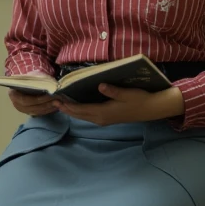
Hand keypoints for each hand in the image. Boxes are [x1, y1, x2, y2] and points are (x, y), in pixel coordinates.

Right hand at [9, 72, 57, 116]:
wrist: (25, 82)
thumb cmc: (28, 78)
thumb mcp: (31, 76)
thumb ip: (38, 80)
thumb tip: (50, 84)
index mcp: (14, 94)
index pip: (26, 100)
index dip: (39, 99)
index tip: (50, 95)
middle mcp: (17, 104)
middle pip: (32, 107)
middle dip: (46, 104)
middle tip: (58, 100)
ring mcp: (23, 110)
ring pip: (37, 112)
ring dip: (49, 108)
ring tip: (59, 103)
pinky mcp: (29, 112)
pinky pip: (39, 113)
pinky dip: (48, 110)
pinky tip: (56, 106)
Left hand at [54, 85, 184, 125]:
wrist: (151, 109)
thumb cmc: (139, 99)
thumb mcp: (127, 93)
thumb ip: (112, 90)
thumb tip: (100, 85)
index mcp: (103, 112)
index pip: (80, 109)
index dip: (68, 105)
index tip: (57, 100)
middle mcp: (101, 118)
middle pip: (79, 115)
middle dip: (66, 109)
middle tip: (53, 102)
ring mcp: (104, 120)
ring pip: (83, 117)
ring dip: (72, 111)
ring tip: (62, 104)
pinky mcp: (107, 118)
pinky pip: (89, 116)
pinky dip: (80, 112)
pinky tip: (77, 107)